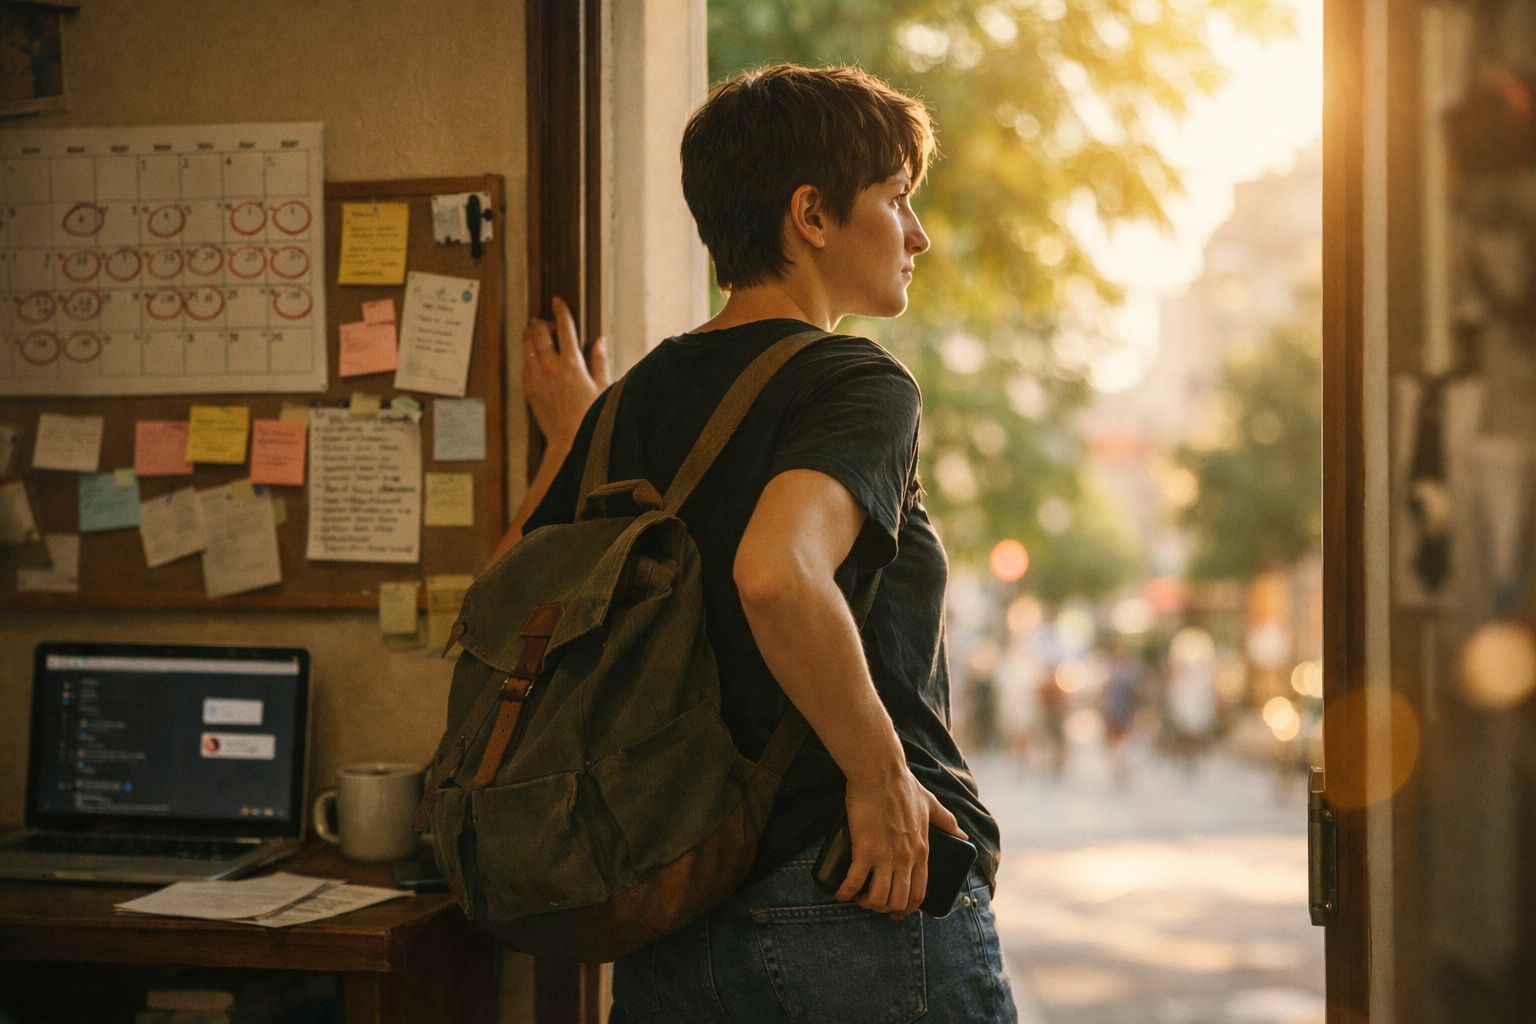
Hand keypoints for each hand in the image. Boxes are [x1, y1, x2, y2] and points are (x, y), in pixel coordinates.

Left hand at [523, 296, 609, 450]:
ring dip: (530, 335)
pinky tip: (532, 356)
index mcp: (572, 363)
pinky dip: (527, 355)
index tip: (558, 301)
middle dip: (541, 322)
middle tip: (544, 320)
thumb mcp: (602, 386)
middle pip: (540, 333)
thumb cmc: (591, 416)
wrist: (569, 440)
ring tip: (533, 331)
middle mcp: (551, 366)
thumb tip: (600, 340)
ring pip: (528, 346)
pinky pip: (524, 364)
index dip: (561, 311)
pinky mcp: (529, 389)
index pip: (564, 327)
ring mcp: (537, 377)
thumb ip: (600, 360)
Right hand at [836, 770, 965, 919]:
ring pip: (878, 898)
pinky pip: (854, 882)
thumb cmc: (903, 785)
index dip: (908, 908)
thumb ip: (946, 821)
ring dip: (866, 903)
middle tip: (872, 903)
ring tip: (857, 897)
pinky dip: (845, 893)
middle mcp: (906, 859)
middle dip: (885, 909)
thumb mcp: (930, 804)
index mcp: (922, 851)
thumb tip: (963, 836)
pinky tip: (840, 893)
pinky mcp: (864, 850)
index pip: (920, 892)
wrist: (880, 772)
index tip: (897, 912)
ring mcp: (885, 857)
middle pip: (898, 900)